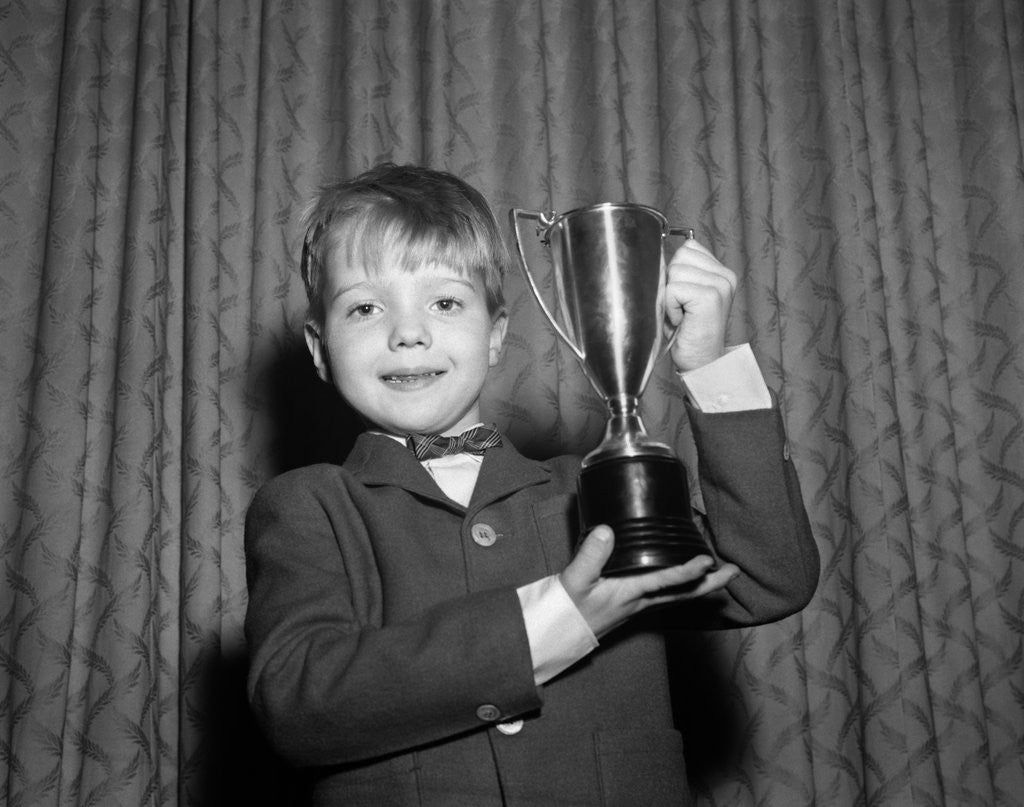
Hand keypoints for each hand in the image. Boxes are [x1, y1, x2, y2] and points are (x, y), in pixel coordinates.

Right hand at [559, 525, 739, 638]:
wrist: (556, 633)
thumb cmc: (566, 608)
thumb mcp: (574, 581)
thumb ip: (591, 556)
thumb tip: (608, 530)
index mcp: (630, 594)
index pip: (667, 582)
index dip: (689, 571)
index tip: (708, 560)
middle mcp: (640, 601)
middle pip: (684, 594)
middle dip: (711, 583)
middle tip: (734, 571)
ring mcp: (638, 605)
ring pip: (677, 595)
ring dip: (701, 584)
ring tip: (719, 571)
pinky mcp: (632, 604)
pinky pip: (665, 594)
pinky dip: (682, 584)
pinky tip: (683, 577)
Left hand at [664, 238, 736, 371]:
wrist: (701, 363)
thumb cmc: (686, 332)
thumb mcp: (684, 295)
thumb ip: (681, 272)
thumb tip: (654, 253)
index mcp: (721, 272)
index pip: (688, 248)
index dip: (675, 274)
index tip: (683, 298)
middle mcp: (725, 275)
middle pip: (679, 257)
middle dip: (671, 283)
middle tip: (681, 308)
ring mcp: (720, 285)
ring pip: (674, 271)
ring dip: (670, 297)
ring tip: (681, 315)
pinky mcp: (710, 296)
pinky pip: (673, 288)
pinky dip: (670, 307)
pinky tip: (681, 321)